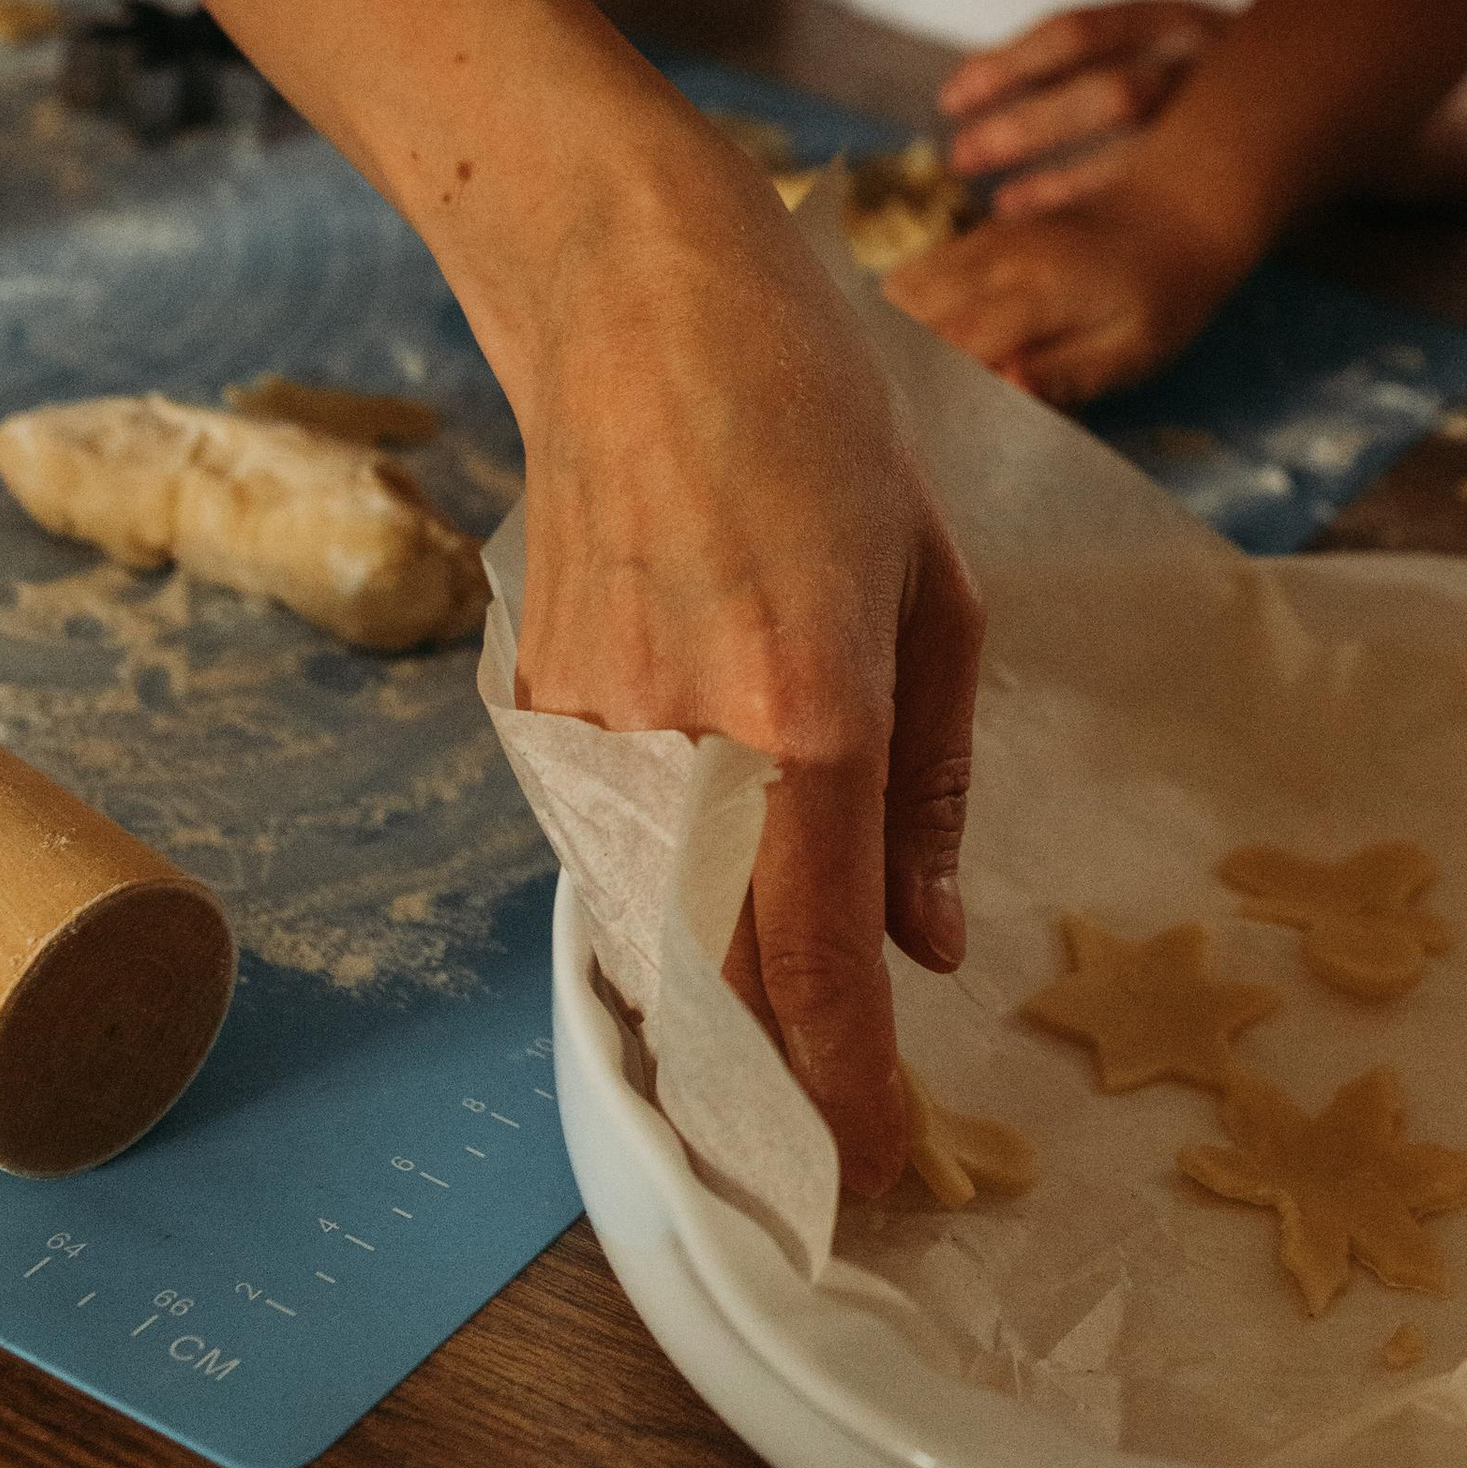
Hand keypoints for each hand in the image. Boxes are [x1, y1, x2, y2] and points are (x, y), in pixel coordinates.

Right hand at [512, 123, 983, 1194]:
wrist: (633, 296)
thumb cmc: (814, 412)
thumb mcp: (933, 585)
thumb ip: (932, 779)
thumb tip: (926, 943)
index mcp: (808, 704)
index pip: (817, 961)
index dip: (849, 1088)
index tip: (880, 1170)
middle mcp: (684, 737)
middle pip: (720, 978)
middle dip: (780, 1085)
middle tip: (842, 1151)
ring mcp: (588, 727)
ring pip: (656, 926)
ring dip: (721, 1002)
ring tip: (787, 1059)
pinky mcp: (533, 709)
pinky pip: (613, 847)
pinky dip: (669, 893)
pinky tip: (718, 893)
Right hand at [885, 166, 1247, 405]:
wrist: (1181, 208)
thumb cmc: (1166, 294)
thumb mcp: (1134, 349)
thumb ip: (1068, 373)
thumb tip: (1005, 389)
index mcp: (1039, 291)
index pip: (953, 342)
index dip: (926, 386)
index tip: (913, 430)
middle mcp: (1000, 258)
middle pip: (911, 311)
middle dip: (896, 363)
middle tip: (895, 413)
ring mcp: (987, 239)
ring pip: (904, 285)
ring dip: (892, 334)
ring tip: (897, 384)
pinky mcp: (984, 234)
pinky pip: (919, 267)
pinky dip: (903, 307)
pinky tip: (909, 344)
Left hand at [938, 0, 1229, 208]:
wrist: (1308, 99)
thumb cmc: (1198, 78)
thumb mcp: (1151, 46)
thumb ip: (1080, 65)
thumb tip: (968, 92)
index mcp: (1172, 19)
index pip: (1078, 33)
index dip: (1009, 64)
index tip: (953, 97)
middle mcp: (1207, 62)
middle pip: (1114, 94)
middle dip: (1030, 128)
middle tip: (964, 157)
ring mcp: (1233, 119)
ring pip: (1145, 157)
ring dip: (1063, 184)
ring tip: (1000, 207)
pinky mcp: (1243, 169)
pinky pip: (1165, 196)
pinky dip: (1098, 210)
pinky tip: (1050, 226)